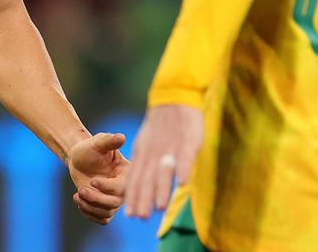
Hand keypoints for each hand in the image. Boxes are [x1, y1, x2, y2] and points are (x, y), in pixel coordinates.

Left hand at [66, 132, 128, 224]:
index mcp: (127, 173)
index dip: (108, 187)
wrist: (79, 158)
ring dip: (90, 206)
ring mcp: (115, 199)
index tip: (93, 180)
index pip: (123, 187)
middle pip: (115, 203)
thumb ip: (109, 141)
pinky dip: (89, 213)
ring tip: (78, 194)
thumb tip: (121, 137)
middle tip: (81, 189)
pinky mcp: (106, 207)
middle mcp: (124, 188)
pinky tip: (79, 200)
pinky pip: (102, 219)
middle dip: (96, 198)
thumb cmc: (90, 148)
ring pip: (107, 212)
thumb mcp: (98, 143)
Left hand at [125, 104, 202, 219]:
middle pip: (148, 178)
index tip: (129, 215)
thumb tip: (137, 184)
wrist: (174, 98)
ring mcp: (170, 148)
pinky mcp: (188, 141)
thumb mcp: (146, 143)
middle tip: (140, 217)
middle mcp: (154, 153)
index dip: (133, 196)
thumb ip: (144, 163)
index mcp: (143, 154)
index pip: (136, 178)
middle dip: (144, 199)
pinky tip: (182, 183)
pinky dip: (183, 169)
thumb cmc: (161, 125)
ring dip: (162, 190)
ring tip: (159, 208)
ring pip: (164, 171)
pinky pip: (185, 157)